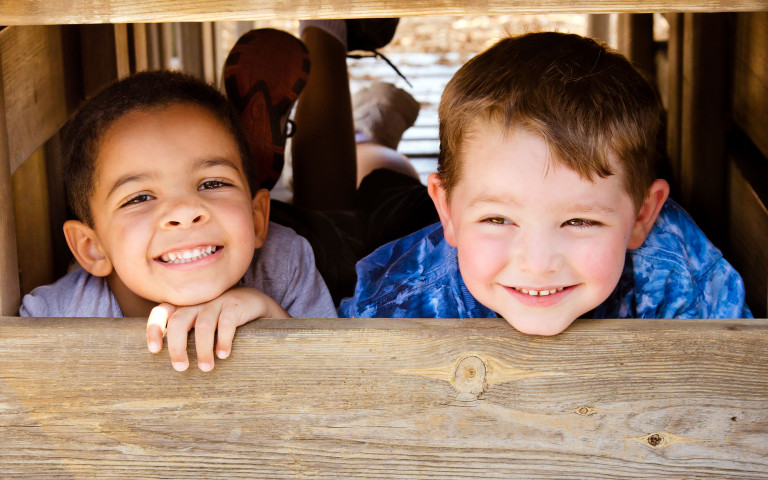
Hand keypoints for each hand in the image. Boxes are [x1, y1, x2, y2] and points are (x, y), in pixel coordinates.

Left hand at [146, 286, 288, 371]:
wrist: (255, 303)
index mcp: (185, 304)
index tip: (155, 350)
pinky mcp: (236, 304)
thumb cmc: (222, 319)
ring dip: (203, 350)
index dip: (155, 328)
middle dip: (177, 347)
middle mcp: (198, 301)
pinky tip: (223, 355)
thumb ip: (185, 332)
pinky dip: (223, 341)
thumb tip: (169, 362)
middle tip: (181, 368)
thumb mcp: (201, 321)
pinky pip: (226, 323)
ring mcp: (217, 301)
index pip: (162, 311)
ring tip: (206, 368)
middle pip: (179, 322)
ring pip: (203, 326)